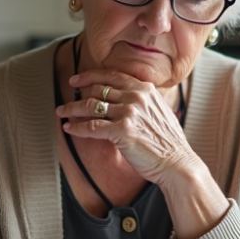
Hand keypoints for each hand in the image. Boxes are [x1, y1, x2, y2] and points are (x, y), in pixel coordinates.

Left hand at [57, 69, 196, 184]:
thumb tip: (122, 98)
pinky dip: (78, 127)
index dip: (90, 76)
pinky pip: (92, 127)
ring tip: (61, 113)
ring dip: (72, 109)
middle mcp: (137, 97)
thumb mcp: (158, 111)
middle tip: (65, 101)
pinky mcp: (122, 131)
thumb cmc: (168, 142)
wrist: (177, 163)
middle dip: (77, 95)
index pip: (112, 76)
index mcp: (145, 89)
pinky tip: (69, 128)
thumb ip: (142, 102)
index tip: (76, 80)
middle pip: (98, 90)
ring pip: (92, 106)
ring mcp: (130, 113)